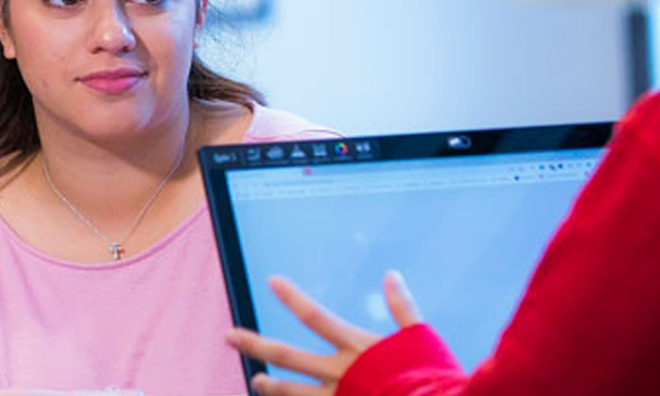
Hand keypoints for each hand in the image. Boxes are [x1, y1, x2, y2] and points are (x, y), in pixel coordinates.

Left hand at [224, 271, 424, 395]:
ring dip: (269, 386)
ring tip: (255, 379)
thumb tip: (392, 275)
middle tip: (230, 336)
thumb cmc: (430, 376)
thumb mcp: (419, 337)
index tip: (273, 281)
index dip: (293, 297)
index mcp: (357, 348)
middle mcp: (340, 374)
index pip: (316, 317)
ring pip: (290, 392)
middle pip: (287, 357)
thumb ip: (402, 307)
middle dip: (256, 345)